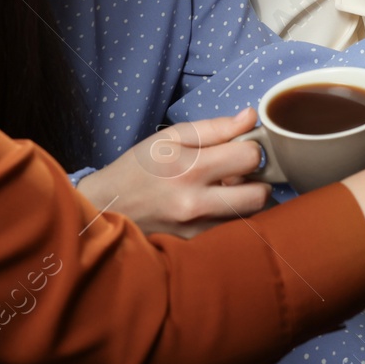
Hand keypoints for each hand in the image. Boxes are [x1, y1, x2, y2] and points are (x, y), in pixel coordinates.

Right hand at [77, 109, 271, 236]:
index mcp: (189, 168)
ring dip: (246, 202)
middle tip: (242, 174)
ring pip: (249, 217)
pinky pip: (231, 231)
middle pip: (260, 196)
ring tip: (225, 190)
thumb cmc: (138, 168)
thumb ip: (215, 128)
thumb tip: (250, 117)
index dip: (252, 150)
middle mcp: (196, 203)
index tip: (242, 149)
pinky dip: (231, 218)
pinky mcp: (195, 246)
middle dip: (259, 182)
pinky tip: (214, 207)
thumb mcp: (170, 138)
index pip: (250, 158)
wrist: (105, 208)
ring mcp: (196, 229)